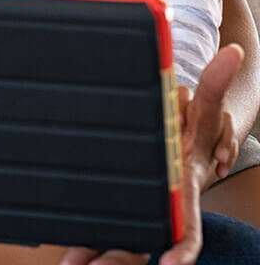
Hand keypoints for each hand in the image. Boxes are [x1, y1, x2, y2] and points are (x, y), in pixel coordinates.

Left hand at [58, 45, 244, 264]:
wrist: (183, 138)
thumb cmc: (192, 129)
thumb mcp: (203, 108)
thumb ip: (214, 84)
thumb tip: (234, 51)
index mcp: (183, 191)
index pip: (186, 230)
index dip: (181, 250)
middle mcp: (161, 206)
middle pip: (141, 243)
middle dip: (117, 259)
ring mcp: (139, 209)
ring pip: (116, 240)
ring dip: (90, 252)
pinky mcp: (117, 205)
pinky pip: (98, 225)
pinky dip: (81, 237)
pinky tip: (59, 246)